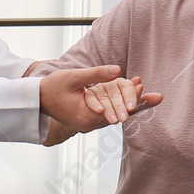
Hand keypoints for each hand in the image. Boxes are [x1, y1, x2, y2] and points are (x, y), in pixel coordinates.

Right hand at [39, 65, 161, 134]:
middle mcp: (89, 124)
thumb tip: (119, 70)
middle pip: (119, 115)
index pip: (115, 109)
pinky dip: (120, 106)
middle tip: (156, 97)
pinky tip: (133, 99)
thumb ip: (97, 74)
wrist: (36, 99)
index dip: (130, 100)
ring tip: (151, 98)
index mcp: (86, 116)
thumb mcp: (74, 77)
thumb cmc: (52, 87)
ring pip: (116, 115)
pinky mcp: (88, 120)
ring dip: (132, 106)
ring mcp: (89, 124)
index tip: (143, 89)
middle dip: (137, 105)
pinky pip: (109, 114)